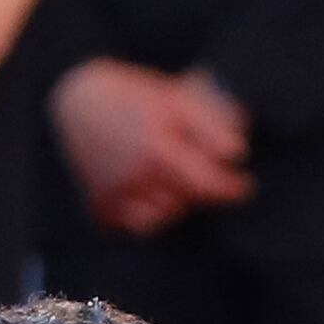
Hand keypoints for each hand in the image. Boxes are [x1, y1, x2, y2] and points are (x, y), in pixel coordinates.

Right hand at [50, 58, 251, 234]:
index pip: (207, 182)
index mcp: (157, 145)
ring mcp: (116, 194)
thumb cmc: (133, 97)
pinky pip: (135, 226)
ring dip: (176, 203)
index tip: (246, 187)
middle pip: (187, 201)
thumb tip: (237, 150)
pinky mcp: (100, 207)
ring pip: (164, 218)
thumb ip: (208, 121)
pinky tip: (150, 196)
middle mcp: (135, 174)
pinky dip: (148, 216)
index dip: (232, 188)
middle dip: (204, 192)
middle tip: (212, 180)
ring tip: (173, 181)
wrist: (78, 103)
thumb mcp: (173, 96)